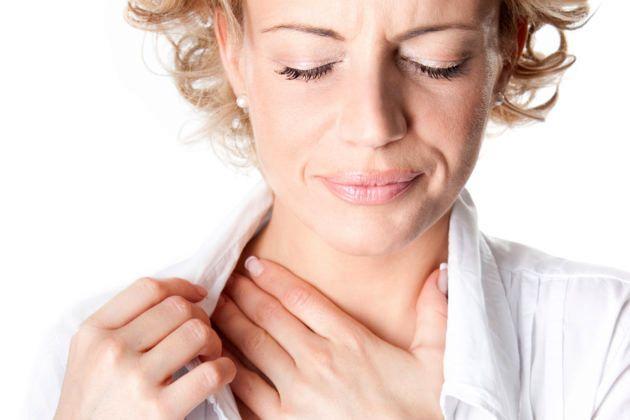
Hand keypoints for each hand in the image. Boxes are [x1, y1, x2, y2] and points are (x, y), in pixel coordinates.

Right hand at [54, 277, 236, 419]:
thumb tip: (177, 298)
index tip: (198, 295)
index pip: (148, 288)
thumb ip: (121, 326)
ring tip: (209, 356)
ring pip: (197, 332)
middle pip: (177, 308)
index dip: (182, 286)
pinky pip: (211, 372)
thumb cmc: (93, 405)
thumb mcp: (89, 357)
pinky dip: (225, 369)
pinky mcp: (160, 410)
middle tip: (203, 338)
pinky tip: (220, 374)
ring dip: (214, 341)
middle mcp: (112, 350)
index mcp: (93, 332)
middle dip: (201, 317)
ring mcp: (136, 379)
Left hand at [211, 257, 447, 419]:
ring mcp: (298, 394)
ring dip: (229, 325)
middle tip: (225, 281)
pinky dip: (229, 371)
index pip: (301, 298)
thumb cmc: (421, 413)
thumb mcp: (438, 362)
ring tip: (214, 310)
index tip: (254, 263)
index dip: (273, 277)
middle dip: (243, 294)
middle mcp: (320, 361)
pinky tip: (219, 358)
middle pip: (270, 317)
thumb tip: (440, 272)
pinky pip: (246, 392)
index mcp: (351, 341)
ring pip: (252, 348)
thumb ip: (435, 314)